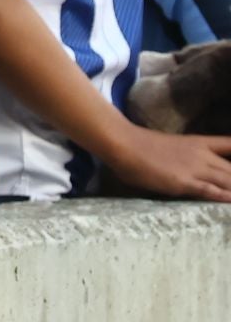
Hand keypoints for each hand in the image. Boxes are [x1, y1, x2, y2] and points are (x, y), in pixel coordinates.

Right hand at [106, 126, 230, 200]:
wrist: (124, 144)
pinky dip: (224, 197)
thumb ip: (186, 157)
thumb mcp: (171, 147)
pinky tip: (230, 201)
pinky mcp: (185, 182)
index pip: (229, 144)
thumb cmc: (140, 145)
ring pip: (228, 180)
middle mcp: (202, 155)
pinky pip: (211, 191)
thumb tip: (189, 167)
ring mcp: (194, 168)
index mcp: (199, 143)